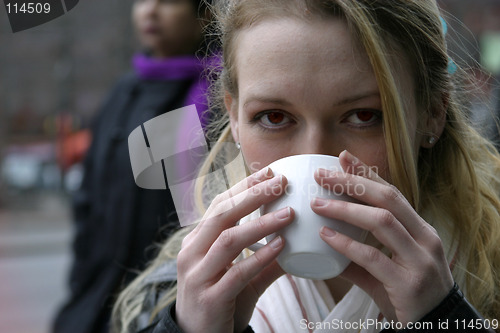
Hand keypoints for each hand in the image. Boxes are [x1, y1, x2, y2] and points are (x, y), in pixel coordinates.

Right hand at [175, 167, 293, 332]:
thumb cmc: (218, 303)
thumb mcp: (241, 278)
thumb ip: (264, 261)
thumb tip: (295, 245)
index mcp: (197, 242)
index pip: (220, 205)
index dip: (244, 187)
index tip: (269, 172)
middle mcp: (192, 253)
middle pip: (222, 214)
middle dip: (252, 195)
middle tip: (280, 181)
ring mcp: (197, 275)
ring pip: (229, 240)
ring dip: (261, 224)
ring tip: (289, 213)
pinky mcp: (209, 298)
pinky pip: (237, 273)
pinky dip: (260, 257)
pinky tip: (281, 246)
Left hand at [311, 150, 453, 324]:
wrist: (436, 329)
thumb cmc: (409, 296)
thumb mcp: (387, 270)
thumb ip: (359, 257)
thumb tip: (326, 243)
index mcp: (421, 230)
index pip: (392, 193)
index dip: (366, 174)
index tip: (342, 158)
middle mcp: (425, 239)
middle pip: (388, 199)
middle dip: (352, 182)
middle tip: (321, 174)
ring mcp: (420, 260)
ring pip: (382, 221)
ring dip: (346, 209)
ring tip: (317, 203)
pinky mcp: (408, 284)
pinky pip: (373, 257)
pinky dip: (347, 244)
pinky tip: (326, 235)